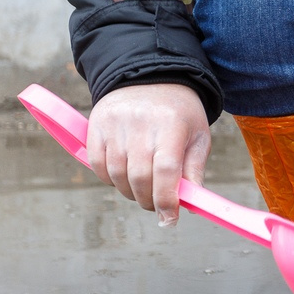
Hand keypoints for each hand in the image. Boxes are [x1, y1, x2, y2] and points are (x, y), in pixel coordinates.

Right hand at [86, 83, 210, 225]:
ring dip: (130, 192)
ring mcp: (115, 124)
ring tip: (143, 191)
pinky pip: (97, 165)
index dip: (167, 199)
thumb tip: (191, 204)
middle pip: (139, 177)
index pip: (165, 170)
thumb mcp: (197, 136)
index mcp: (170, 124)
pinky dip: (110, 179)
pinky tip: (124, 178)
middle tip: (158, 207)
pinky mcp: (96, 126)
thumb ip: (194, 169)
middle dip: (149, 201)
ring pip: (116, 174)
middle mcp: (140, 123)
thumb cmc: (179, 113)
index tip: (170, 218)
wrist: (150, 75)